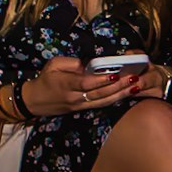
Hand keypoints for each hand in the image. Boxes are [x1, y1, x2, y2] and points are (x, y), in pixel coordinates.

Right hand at [24, 57, 143, 117]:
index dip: (101, 80)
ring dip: (121, 94)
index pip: (86, 83)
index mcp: (66, 84)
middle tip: (134, 77)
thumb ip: (70, 62)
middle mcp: (74, 97)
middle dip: (118, 86)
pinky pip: (102, 105)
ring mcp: (80, 105)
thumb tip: (88, 63)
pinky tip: (128, 93)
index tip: (115, 75)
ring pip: (104, 101)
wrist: (34, 101)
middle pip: (99, 93)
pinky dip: (116, 99)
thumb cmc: (45, 79)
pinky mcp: (83, 109)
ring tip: (136, 85)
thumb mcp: (53, 65)